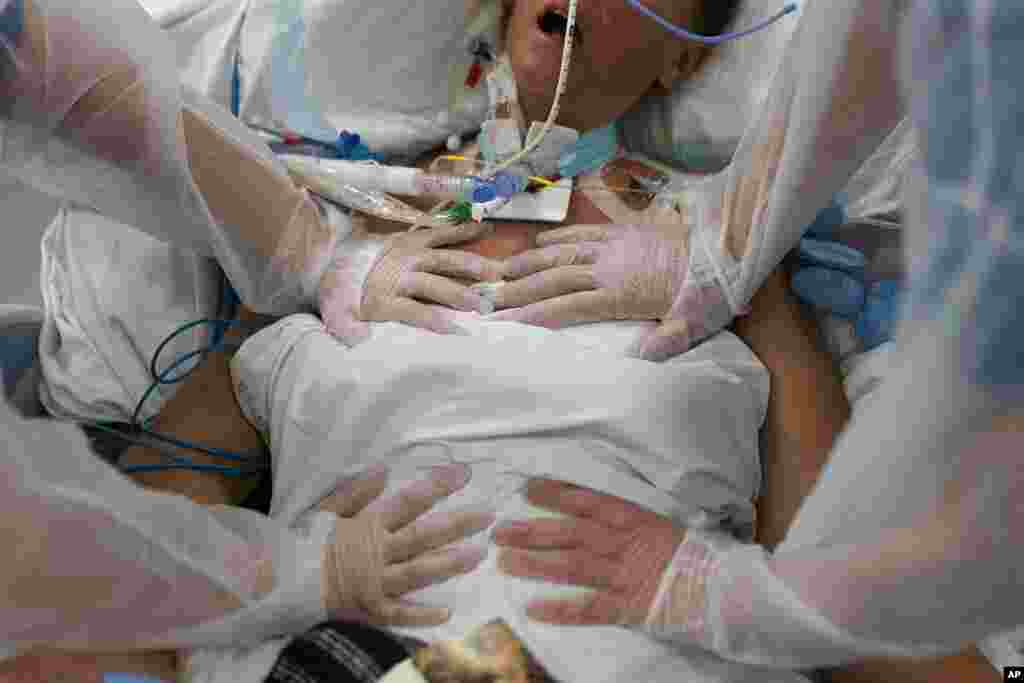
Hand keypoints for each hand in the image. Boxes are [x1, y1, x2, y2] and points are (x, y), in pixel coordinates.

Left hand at [318, 222, 503, 345]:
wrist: (328, 260)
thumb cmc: (341, 296)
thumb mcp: (338, 318)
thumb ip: (349, 331)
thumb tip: (361, 342)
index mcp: (382, 297)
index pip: (413, 310)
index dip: (434, 320)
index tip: (457, 331)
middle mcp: (398, 273)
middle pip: (433, 283)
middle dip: (459, 294)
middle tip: (485, 304)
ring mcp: (407, 253)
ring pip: (442, 258)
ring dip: (469, 265)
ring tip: (495, 273)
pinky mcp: (411, 239)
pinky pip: (440, 233)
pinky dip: (462, 231)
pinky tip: (485, 230)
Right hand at [318, 463, 495, 626]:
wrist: (284, 580)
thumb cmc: (308, 541)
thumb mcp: (329, 509)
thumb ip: (357, 491)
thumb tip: (384, 469)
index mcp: (369, 525)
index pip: (409, 502)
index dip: (437, 487)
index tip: (463, 474)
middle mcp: (378, 553)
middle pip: (424, 536)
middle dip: (457, 524)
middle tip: (488, 515)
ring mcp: (377, 583)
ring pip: (419, 572)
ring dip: (450, 564)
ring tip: (478, 555)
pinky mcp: (372, 609)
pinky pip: (400, 613)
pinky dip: (422, 614)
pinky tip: (447, 611)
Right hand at [490, 224, 733, 360]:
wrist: (729, 240)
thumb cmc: (713, 287)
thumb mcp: (695, 322)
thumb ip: (666, 341)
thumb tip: (638, 360)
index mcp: (620, 294)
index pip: (566, 307)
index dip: (533, 314)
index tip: (505, 321)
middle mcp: (608, 268)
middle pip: (553, 279)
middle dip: (517, 290)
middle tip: (487, 299)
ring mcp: (613, 246)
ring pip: (561, 253)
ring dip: (529, 262)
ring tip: (502, 272)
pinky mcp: (623, 230)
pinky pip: (582, 232)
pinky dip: (558, 237)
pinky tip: (541, 241)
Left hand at [492, 479, 685, 625]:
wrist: (726, 588)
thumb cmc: (695, 553)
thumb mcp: (663, 522)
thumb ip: (630, 516)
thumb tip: (594, 503)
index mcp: (634, 519)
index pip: (588, 501)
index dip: (556, 494)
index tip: (527, 489)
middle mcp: (624, 543)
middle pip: (570, 533)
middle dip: (532, 530)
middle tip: (499, 529)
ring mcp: (625, 575)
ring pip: (573, 566)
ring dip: (536, 564)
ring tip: (504, 562)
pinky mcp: (629, 606)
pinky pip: (590, 608)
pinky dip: (562, 609)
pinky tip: (533, 609)